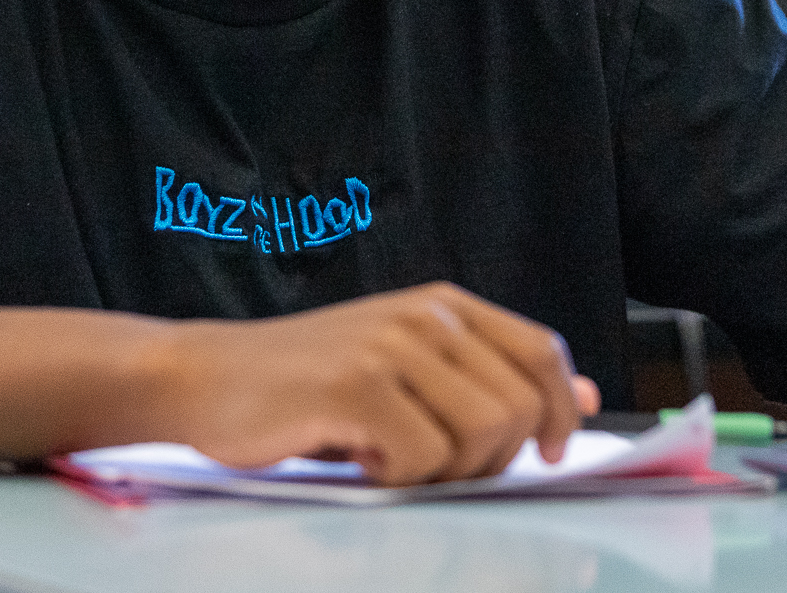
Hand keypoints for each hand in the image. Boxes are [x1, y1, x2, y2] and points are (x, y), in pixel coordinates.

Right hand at [154, 282, 599, 485]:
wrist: (203, 377)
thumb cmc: (304, 385)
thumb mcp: (404, 368)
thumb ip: (486, 378)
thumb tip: (583, 399)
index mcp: (442, 305)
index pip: (543, 352)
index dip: (558, 411)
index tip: (546, 452)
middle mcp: (424, 316)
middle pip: (519, 407)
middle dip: (490, 459)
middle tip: (433, 467)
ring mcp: (390, 347)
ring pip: (481, 436)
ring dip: (444, 473)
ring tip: (391, 461)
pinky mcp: (357, 385)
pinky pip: (423, 460)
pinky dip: (395, 480)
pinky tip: (357, 460)